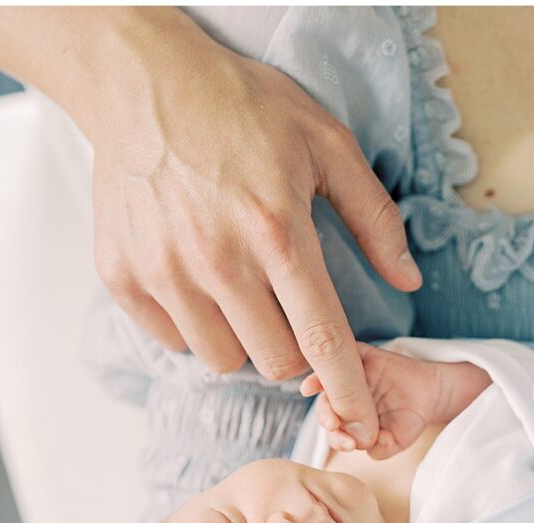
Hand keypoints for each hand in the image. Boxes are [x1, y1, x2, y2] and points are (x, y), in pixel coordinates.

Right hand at [88, 10, 421, 445]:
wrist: (144, 83)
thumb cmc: (241, 109)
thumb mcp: (326, 144)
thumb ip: (374, 218)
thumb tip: (408, 280)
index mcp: (278, 232)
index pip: (322, 340)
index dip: (348, 393)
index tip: (364, 428)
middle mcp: (219, 262)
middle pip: (276, 363)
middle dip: (295, 351)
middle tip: (287, 306)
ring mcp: (165, 274)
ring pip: (225, 361)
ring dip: (244, 341)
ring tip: (240, 290)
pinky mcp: (125, 280)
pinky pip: (176, 341)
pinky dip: (196, 326)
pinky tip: (198, 280)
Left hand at [301, 343, 490, 458]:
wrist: (430, 394)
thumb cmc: (409, 419)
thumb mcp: (398, 440)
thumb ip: (383, 448)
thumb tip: (372, 446)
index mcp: (348, 422)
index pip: (335, 432)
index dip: (339, 439)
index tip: (349, 445)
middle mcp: (344, 400)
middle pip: (326, 408)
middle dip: (327, 418)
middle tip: (334, 425)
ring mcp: (350, 378)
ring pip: (328, 383)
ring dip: (321, 390)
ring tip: (319, 399)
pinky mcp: (361, 357)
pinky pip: (341, 355)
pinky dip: (330, 361)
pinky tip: (316, 378)